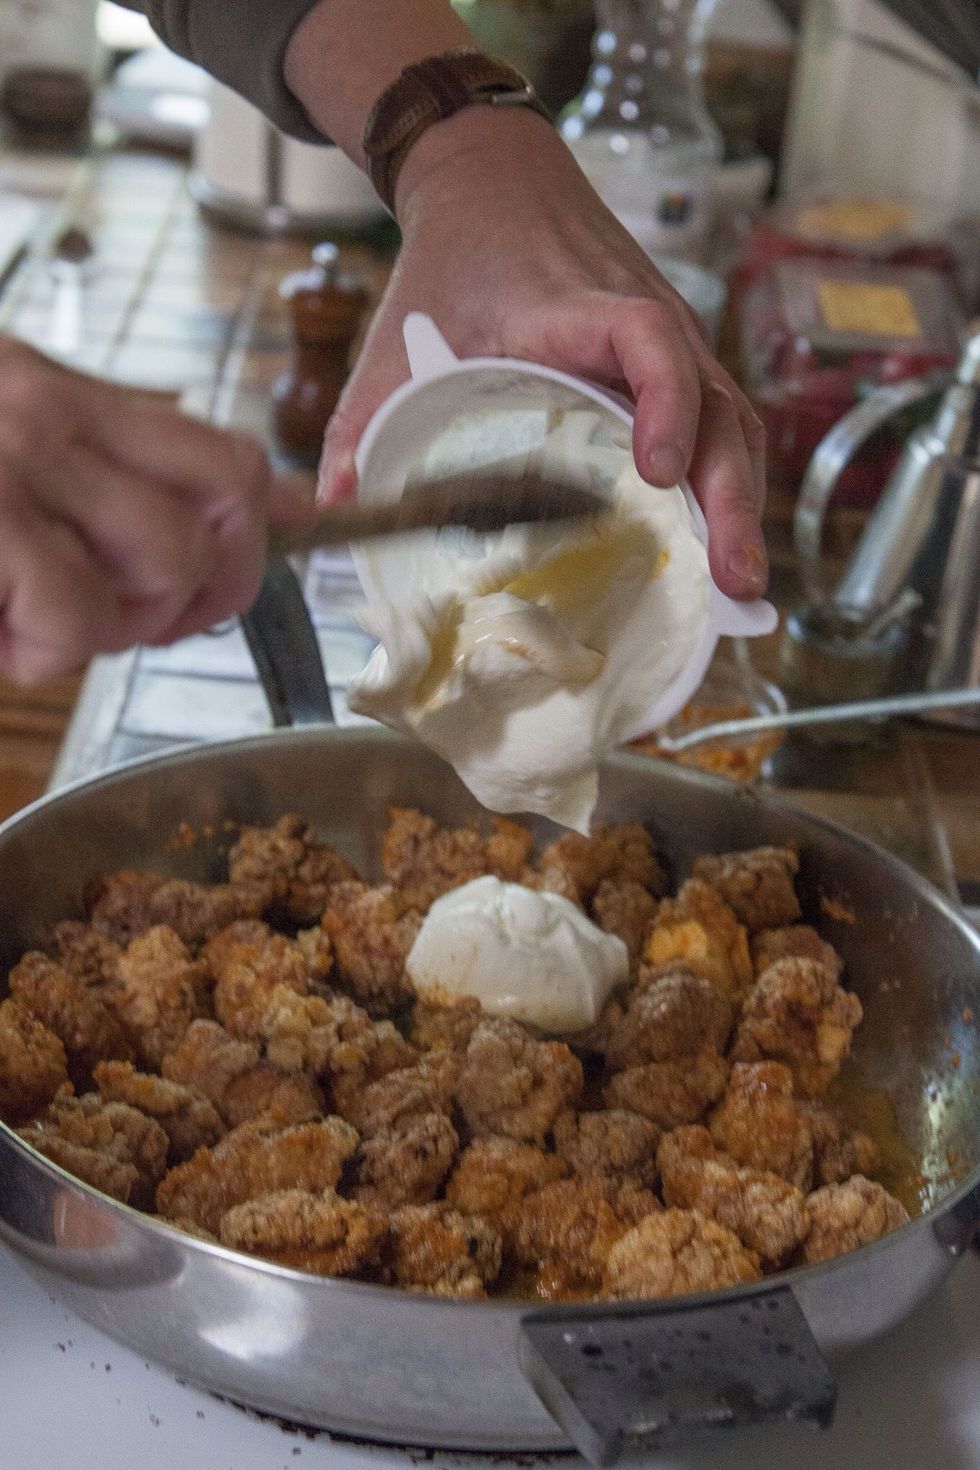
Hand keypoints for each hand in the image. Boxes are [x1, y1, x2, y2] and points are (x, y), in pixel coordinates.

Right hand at [0, 337, 309, 683]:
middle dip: (193, 596)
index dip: (259, 536)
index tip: (227, 581)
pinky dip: (42, 652)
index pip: (225, 456)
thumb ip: (131, 467)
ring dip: (113, 626)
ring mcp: (15, 466)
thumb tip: (290, 503)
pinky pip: (75, 617)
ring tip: (34, 617)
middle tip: (117, 615)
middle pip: (222, 515)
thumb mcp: (10, 440)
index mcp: (65, 397)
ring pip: (167, 567)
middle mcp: (50, 415)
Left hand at [319, 110, 767, 599]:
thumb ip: (360, 421)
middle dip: (729, 497)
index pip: (648, 341)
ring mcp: (671, 336)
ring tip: (741, 582)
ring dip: (742, 500)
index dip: (666, 403)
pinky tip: (726, 537)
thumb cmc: (449, 261)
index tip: (657, 470)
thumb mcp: (394, 339)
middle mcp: (643, 318)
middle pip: (715, 403)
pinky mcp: (677, 354)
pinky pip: (722, 416)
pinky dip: (730, 476)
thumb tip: (334, 506)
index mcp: (574, 308)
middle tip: (731, 579)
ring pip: (731, 417)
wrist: (494, 179)